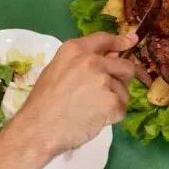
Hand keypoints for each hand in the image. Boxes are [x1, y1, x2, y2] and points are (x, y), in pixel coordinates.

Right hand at [5, 33, 137, 160]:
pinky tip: (94, 118)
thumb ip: (83, 62)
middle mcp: (92, 61)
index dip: (120, 41)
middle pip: (125, 66)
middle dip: (122, 78)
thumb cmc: (43, 103)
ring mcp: (104, 81)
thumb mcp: (56, 71)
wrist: (38, 129)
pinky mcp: (112, 102)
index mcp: (75, 50)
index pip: (104, 39)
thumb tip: (112, 56)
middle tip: (107, 91)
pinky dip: (112, 115)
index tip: (131, 41)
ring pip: (124, 90)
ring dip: (114, 100)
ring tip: (90, 108)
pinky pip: (122, 108)